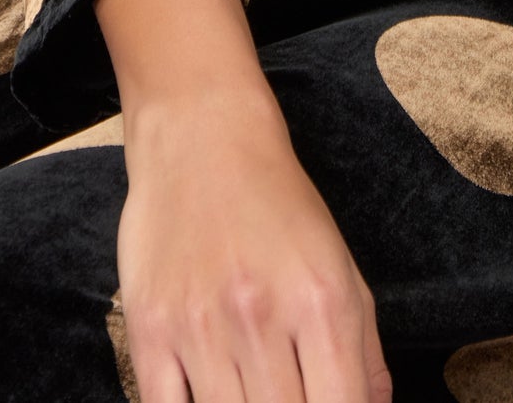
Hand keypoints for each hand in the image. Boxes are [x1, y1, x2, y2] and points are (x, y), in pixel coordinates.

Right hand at [117, 89, 391, 402]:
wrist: (202, 136)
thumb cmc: (277, 205)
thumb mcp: (340, 266)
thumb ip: (364, 351)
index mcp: (322, 302)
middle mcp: (262, 317)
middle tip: (286, 394)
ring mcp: (201, 327)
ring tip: (252, 391)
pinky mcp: (148, 330)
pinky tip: (209, 396)